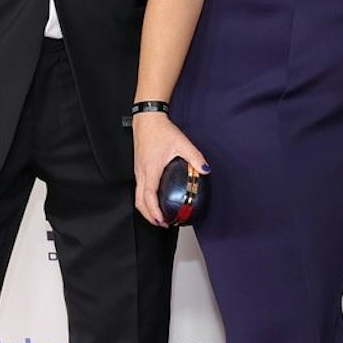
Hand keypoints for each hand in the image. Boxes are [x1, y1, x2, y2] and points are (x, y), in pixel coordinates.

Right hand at [132, 113, 207, 227]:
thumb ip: (195, 157)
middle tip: (162, 223)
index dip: (154, 211)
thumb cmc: (160, 130)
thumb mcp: (182, 143)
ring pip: (137, 196)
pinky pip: (139, 189)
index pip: (148, 196)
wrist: (147, 119)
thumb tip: (206, 170)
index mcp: (150, 169)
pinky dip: (144, 200)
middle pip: (139, 201)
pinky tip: (154, 200)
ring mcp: (138, 171)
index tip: (161, 220)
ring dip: (146, 209)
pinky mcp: (139, 168)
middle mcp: (141, 172)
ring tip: (158, 216)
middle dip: (149, 216)